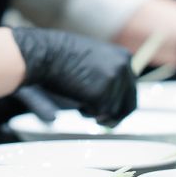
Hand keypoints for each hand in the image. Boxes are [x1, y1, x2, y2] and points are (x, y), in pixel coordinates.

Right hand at [11, 27, 136, 125]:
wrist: (45, 53)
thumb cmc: (61, 55)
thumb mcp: (92, 59)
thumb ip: (106, 75)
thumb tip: (112, 102)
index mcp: (123, 57)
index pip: (131, 88)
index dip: (120, 104)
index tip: (112, 113)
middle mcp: (124, 68)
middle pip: (128, 104)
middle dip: (116, 117)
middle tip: (102, 123)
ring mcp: (114, 81)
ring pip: (111, 112)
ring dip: (95, 112)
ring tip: (77, 98)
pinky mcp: (101, 94)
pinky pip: (98, 114)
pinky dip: (86, 112)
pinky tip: (75, 98)